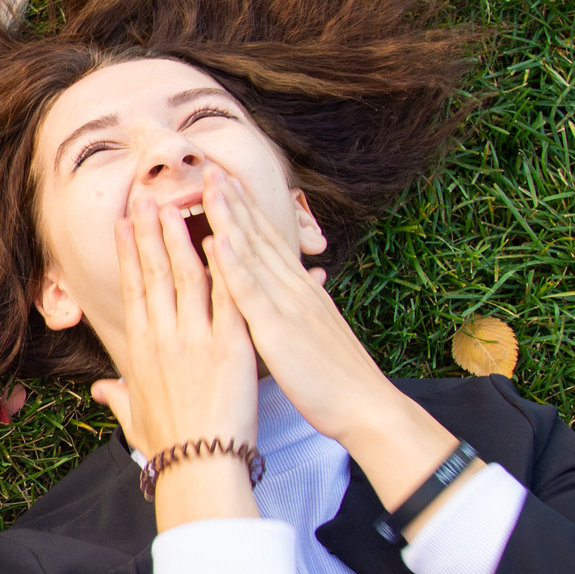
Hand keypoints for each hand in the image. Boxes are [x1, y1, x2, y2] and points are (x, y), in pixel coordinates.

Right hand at [90, 184, 260, 526]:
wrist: (197, 468)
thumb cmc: (168, 448)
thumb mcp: (136, 419)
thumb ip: (119, 397)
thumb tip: (102, 389)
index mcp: (140, 351)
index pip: (133, 290)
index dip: (129, 255)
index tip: (127, 226)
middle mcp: (163, 337)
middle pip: (153, 273)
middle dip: (149, 232)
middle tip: (145, 198)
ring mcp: (195, 338)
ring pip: (187, 275)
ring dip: (180, 236)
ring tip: (176, 205)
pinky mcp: (230, 346)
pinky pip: (229, 296)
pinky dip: (227, 266)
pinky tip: (224, 238)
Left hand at [203, 165, 464, 521]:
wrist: (365, 406)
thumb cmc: (336, 377)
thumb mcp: (317, 330)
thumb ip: (306, 303)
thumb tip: (302, 284)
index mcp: (299, 290)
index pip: (268, 241)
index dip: (246, 209)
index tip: (226, 182)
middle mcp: (294, 289)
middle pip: (259, 235)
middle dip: (234, 200)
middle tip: (210, 167)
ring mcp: (288, 306)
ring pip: (254, 253)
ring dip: (230, 217)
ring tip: (208, 185)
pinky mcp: (280, 330)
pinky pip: (253, 294)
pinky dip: (234, 265)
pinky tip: (216, 241)